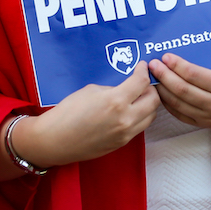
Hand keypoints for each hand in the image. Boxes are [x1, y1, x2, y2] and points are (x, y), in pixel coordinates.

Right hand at [13, 62, 159, 167]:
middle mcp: (126, 118)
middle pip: (154, 100)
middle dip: (151, 88)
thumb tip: (124, 90)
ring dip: (148, 104)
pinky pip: (139, 127)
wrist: (56, 140)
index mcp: (116, 101)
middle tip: (143, 82)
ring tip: (139, 97)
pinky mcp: (122, 143)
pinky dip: (140, 117)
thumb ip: (112, 89)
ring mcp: (125, 133)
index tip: (141, 66)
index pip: (142, 82)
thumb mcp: (91, 90)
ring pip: (151, 116)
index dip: (143, 71)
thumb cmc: (68, 112)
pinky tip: (129, 111)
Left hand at [148, 54, 210, 131]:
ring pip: (178, 104)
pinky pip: (180, 115)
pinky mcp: (204, 125)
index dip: (176, 65)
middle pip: (182, 90)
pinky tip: (161, 92)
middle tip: (153, 65)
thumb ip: (210, 64)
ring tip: (153, 77)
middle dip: (164, 76)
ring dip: (162, 90)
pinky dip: (168, 104)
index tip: (165, 56)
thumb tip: (184, 52)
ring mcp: (209, 117)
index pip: (193, 75)